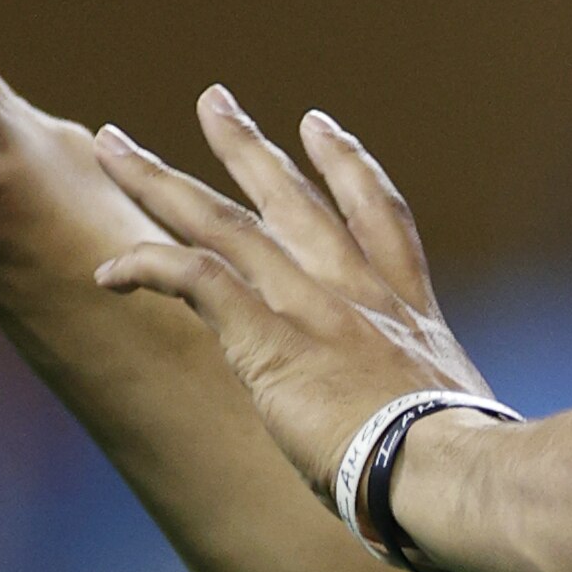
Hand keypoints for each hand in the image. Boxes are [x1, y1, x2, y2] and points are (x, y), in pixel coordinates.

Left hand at [93, 88, 496, 505]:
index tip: (317, 125)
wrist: (451, 470)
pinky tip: (107, 269)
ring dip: (160, 182)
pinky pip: (194, 283)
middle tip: (212, 101)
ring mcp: (311, 309)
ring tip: (113, 145)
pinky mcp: (268, 340)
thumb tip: (440, 443)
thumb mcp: (462, 422)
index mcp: (409, 311)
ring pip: (222, 223)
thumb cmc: (464, 470)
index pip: (378, 217)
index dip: (346, 165)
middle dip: (246, 147)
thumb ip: (431, 411)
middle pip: (292, 198)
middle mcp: (357, 293)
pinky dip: (148, 268)